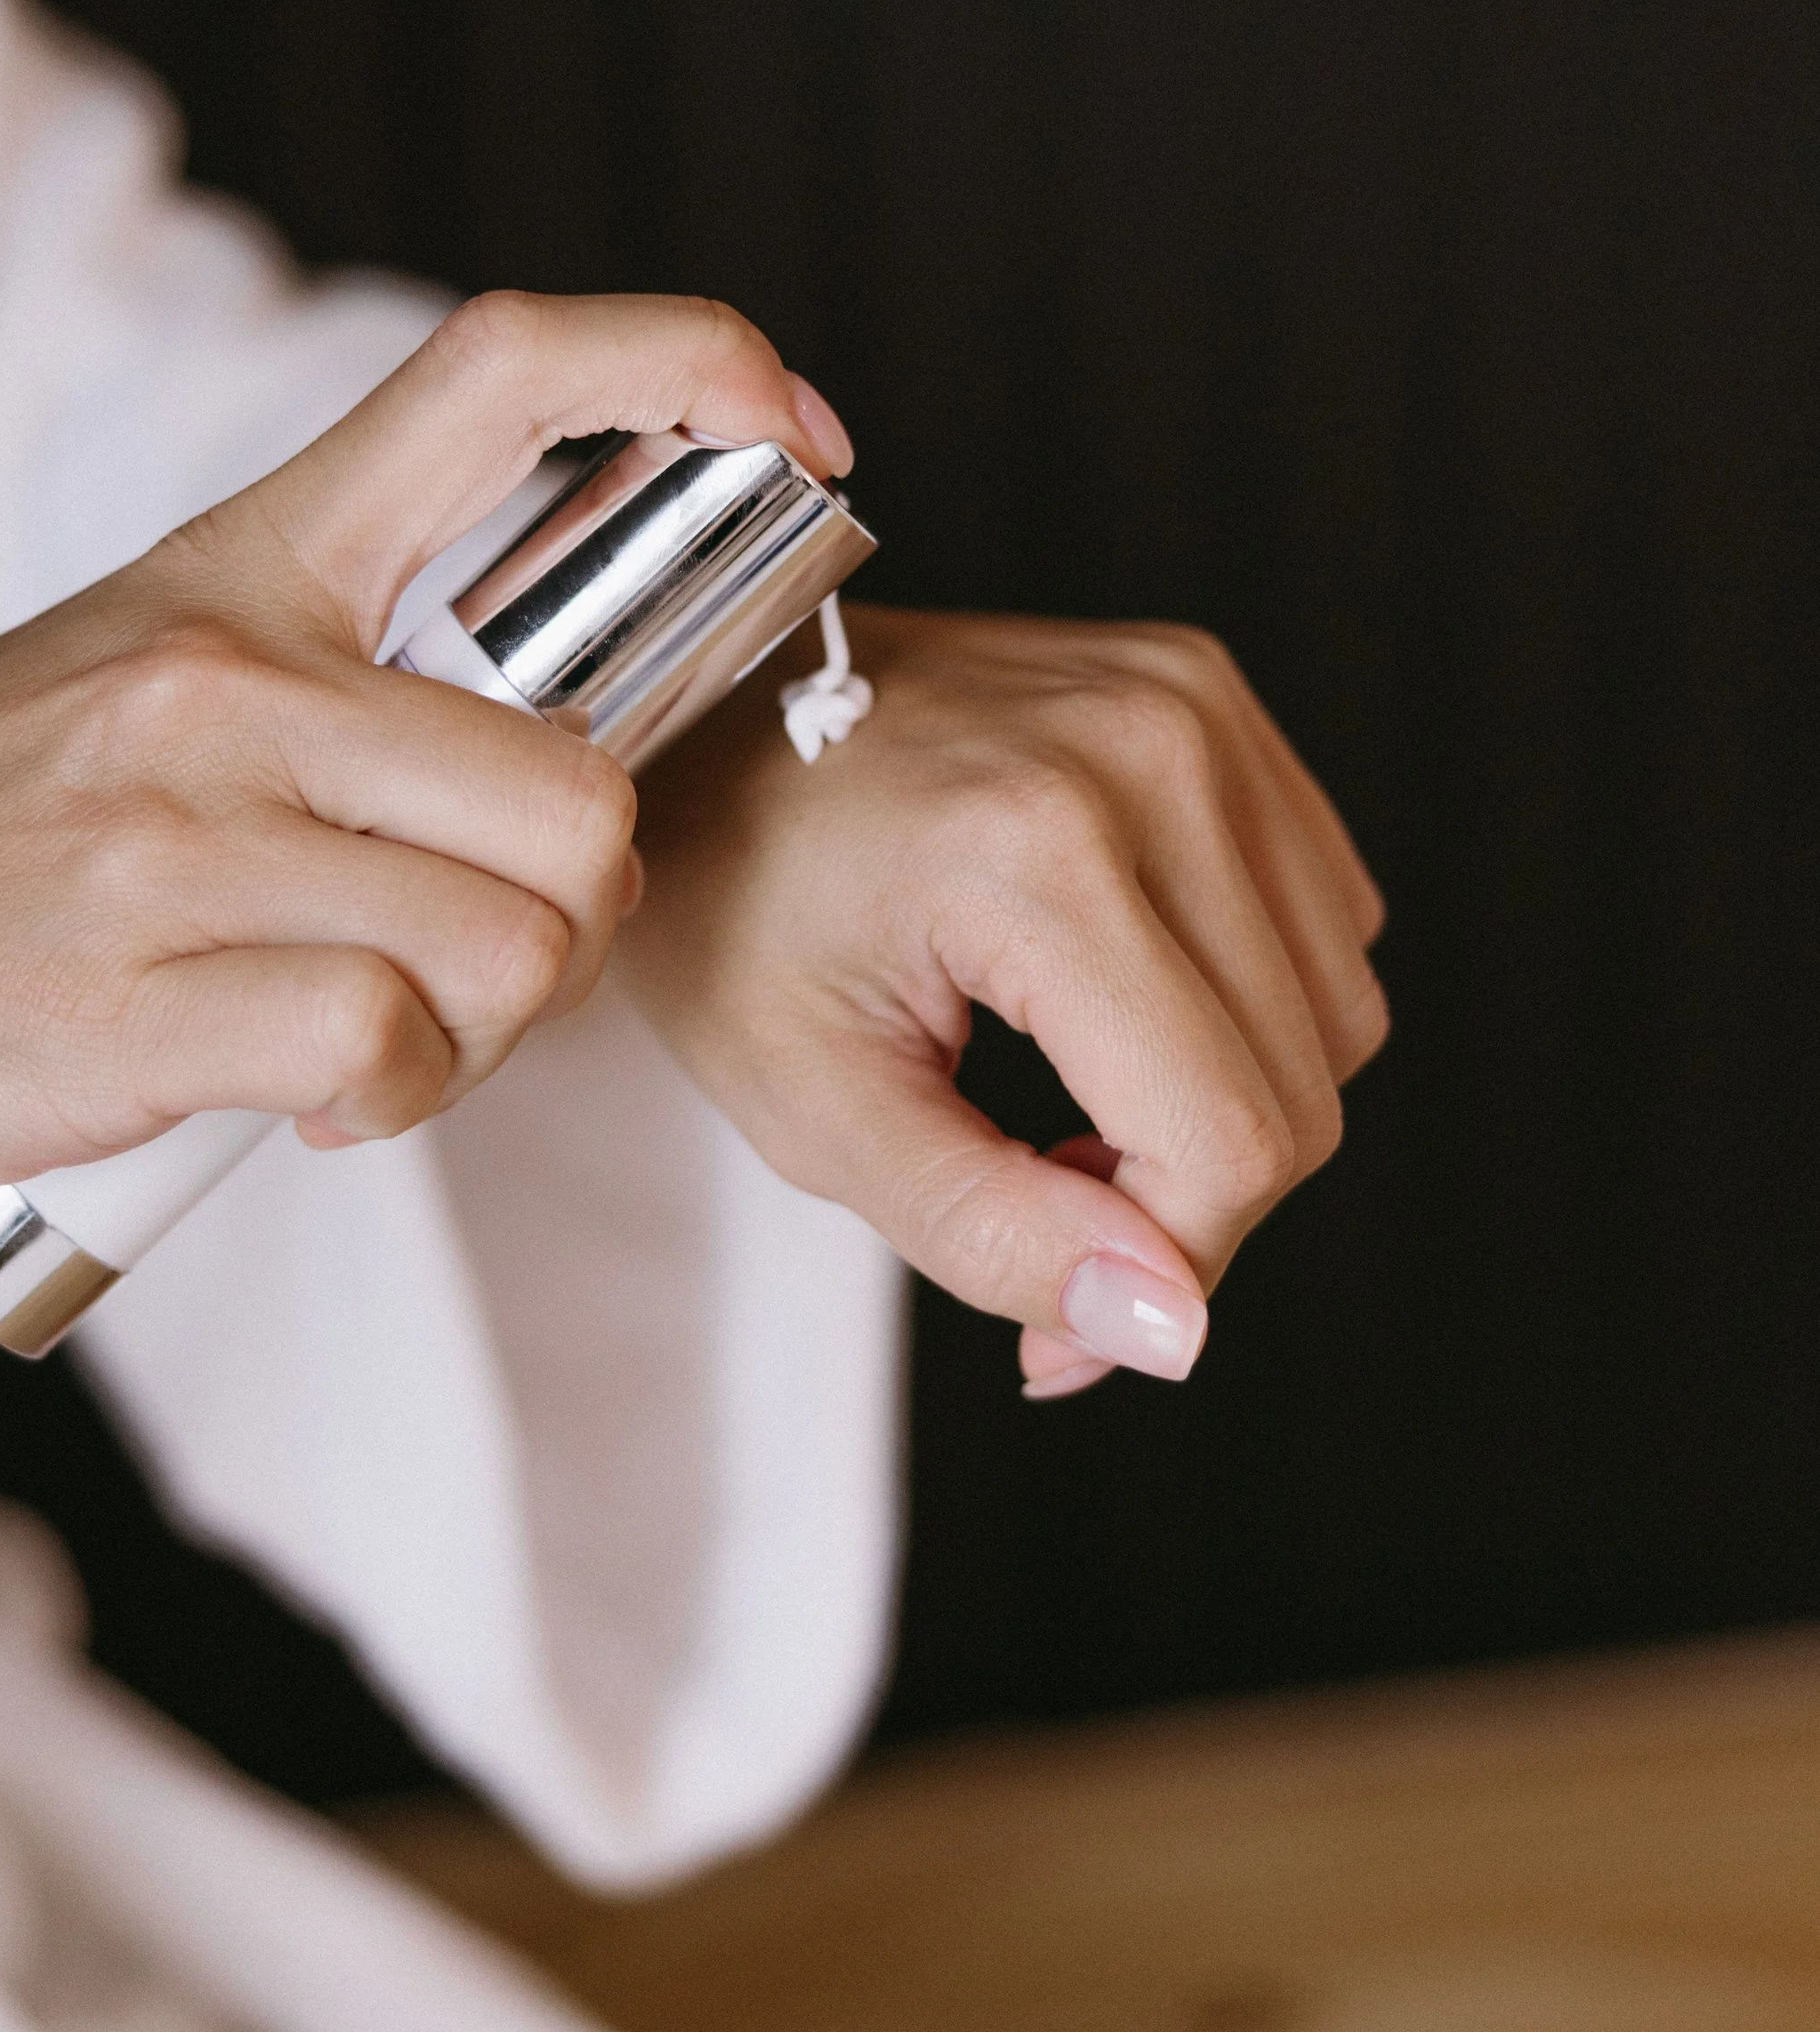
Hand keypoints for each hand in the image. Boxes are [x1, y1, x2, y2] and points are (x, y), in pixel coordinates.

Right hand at [0, 293, 849, 1316]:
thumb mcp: (135, 685)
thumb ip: (333, 693)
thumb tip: (557, 781)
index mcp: (241, 565)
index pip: (505, 373)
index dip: (694, 367)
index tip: (805, 435)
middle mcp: (225, 669)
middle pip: (583, 790)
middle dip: (578, 918)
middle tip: (474, 961)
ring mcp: (178, 826)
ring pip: (517, 937)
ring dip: (483, 1033)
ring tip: (360, 1038)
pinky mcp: (139, 986)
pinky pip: (394, 1041)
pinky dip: (387, 1100)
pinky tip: (301, 1096)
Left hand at [624, 604, 1385, 1391]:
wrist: (694, 722)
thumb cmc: (726, 902)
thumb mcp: (813, 1109)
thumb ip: (991, 1235)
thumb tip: (1165, 1332)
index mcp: (1035, 848)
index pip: (1223, 1138)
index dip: (1161, 1270)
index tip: (1053, 1312)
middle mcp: (1151, 751)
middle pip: (1300, 1089)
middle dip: (1186, 1199)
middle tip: (1040, 1194)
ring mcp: (1195, 708)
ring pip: (1337, 1015)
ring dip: (1226, 1101)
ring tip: (1069, 1098)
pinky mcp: (1214, 699)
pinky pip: (1326, 921)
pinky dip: (1246, 1006)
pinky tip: (1115, 1004)